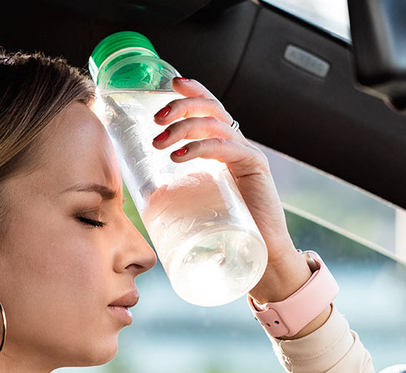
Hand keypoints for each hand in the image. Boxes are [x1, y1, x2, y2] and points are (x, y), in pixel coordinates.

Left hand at [150, 77, 292, 258]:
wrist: (261, 255)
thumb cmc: (226, 231)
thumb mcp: (197, 202)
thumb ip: (179, 191)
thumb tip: (144, 196)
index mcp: (225, 148)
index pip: (210, 109)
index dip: (192, 92)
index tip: (170, 84)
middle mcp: (238, 145)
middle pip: (211, 108)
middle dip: (181, 107)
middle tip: (156, 119)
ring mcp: (248, 154)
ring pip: (214, 124)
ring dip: (183, 128)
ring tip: (159, 142)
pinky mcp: (255, 168)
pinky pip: (226, 147)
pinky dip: (200, 147)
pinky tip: (179, 155)